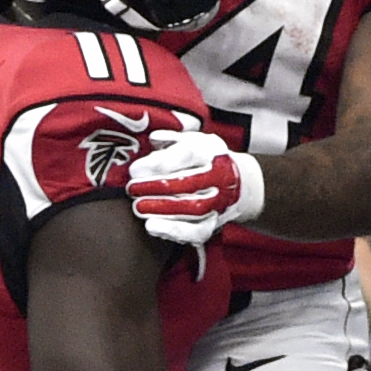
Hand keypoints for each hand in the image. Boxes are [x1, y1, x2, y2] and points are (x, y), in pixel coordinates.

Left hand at [123, 130, 265, 246]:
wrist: (237, 181)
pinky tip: (152, 226)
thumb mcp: (189, 141)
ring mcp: (218, 201)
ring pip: (192, 208)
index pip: (187, 154)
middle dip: (155, 187)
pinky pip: (196, 231)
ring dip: (161, 209)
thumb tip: (154, 139)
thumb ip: (170, 139)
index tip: (135, 169)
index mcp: (211, 151)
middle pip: (187, 183)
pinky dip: (173, 231)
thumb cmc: (202, 159)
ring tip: (138, 207)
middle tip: (132, 189)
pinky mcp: (213, 223)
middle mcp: (218, 176)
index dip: (159, 163)